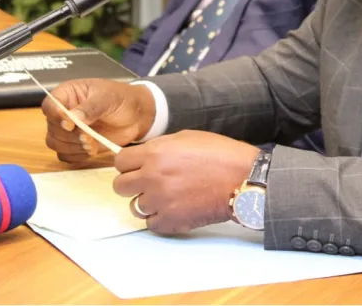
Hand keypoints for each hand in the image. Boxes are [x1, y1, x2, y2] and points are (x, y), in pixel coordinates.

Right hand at [42, 79, 155, 164]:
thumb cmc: (121, 99)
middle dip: (69, 136)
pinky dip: (77, 156)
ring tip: (92, 145)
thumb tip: (73, 118)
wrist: (137, 115)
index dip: (56, 117)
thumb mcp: (107, 98)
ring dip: (73, 147)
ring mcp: (68, 130)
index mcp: (67, 94)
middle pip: (52, 128)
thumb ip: (90, 108)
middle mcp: (63, 112)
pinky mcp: (75, 145)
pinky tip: (92, 150)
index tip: (70, 125)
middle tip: (88, 137)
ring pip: (56, 143)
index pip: (49, 106)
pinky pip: (66, 155)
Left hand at [113, 130, 259, 233]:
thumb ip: (160, 146)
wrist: (242, 178)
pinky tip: (173, 209)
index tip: (135, 166)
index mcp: (155, 153)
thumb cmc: (220, 155)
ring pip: (134, 207)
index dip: (128, 164)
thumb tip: (144, 154)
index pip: (119, 162)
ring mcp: (160, 201)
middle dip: (132, 183)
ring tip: (165, 196)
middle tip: (147, 182)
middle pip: (120, 186)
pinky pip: (150, 224)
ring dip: (147, 202)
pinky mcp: (171, 221)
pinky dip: (159, 218)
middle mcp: (153, 177)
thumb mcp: (186, 137)